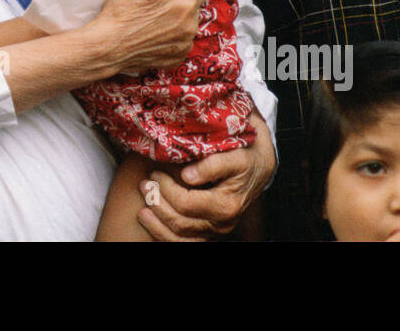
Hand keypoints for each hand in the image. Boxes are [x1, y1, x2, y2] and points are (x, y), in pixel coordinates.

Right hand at [89, 0, 216, 75]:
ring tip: (158, 14)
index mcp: (186, 2)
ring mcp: (183, 43)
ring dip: (181, 16)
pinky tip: (157, 31)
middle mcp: (190, 25)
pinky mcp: (175, 58)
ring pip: (189, 22)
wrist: (107, 47)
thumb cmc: (123, 12)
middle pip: (197, 3)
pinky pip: (181, 41)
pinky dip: (174, 34)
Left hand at [137, 113, 275, 239]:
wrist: (257, 167)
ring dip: (157, 225)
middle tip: (144, 185)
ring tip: (142, 210)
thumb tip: (188, 176)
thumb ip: (212, 164)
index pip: (186, 203)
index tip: (154, 173)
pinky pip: (184, 243)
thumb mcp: (233, 155)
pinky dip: (165, 236)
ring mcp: (215, 231)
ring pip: (180, 239)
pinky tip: (152, 223)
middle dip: (157, 204)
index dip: (166, 189)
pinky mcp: (209, 232)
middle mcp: (221, 224)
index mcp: (226, 205)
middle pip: (180, 223)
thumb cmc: (243, 156)